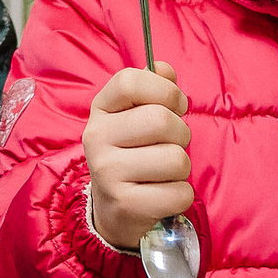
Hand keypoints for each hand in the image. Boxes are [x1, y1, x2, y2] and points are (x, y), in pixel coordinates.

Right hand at [82, 64, 191, 251]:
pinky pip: (180, 193)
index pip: (130, 81)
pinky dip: (181, 195)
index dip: (164, 90)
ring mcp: (108, 172)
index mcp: (100, 110)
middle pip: (161, 120)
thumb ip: (153, 88)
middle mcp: (96, 138)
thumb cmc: (133, 154)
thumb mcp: (134, 116)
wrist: (114, 209)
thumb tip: (164, 68)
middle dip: (180, 134)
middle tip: (170, 145)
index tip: (174, 106)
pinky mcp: (125, 204)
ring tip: (162, 173)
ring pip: (176, 159)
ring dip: (181, 168)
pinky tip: (161, 195)